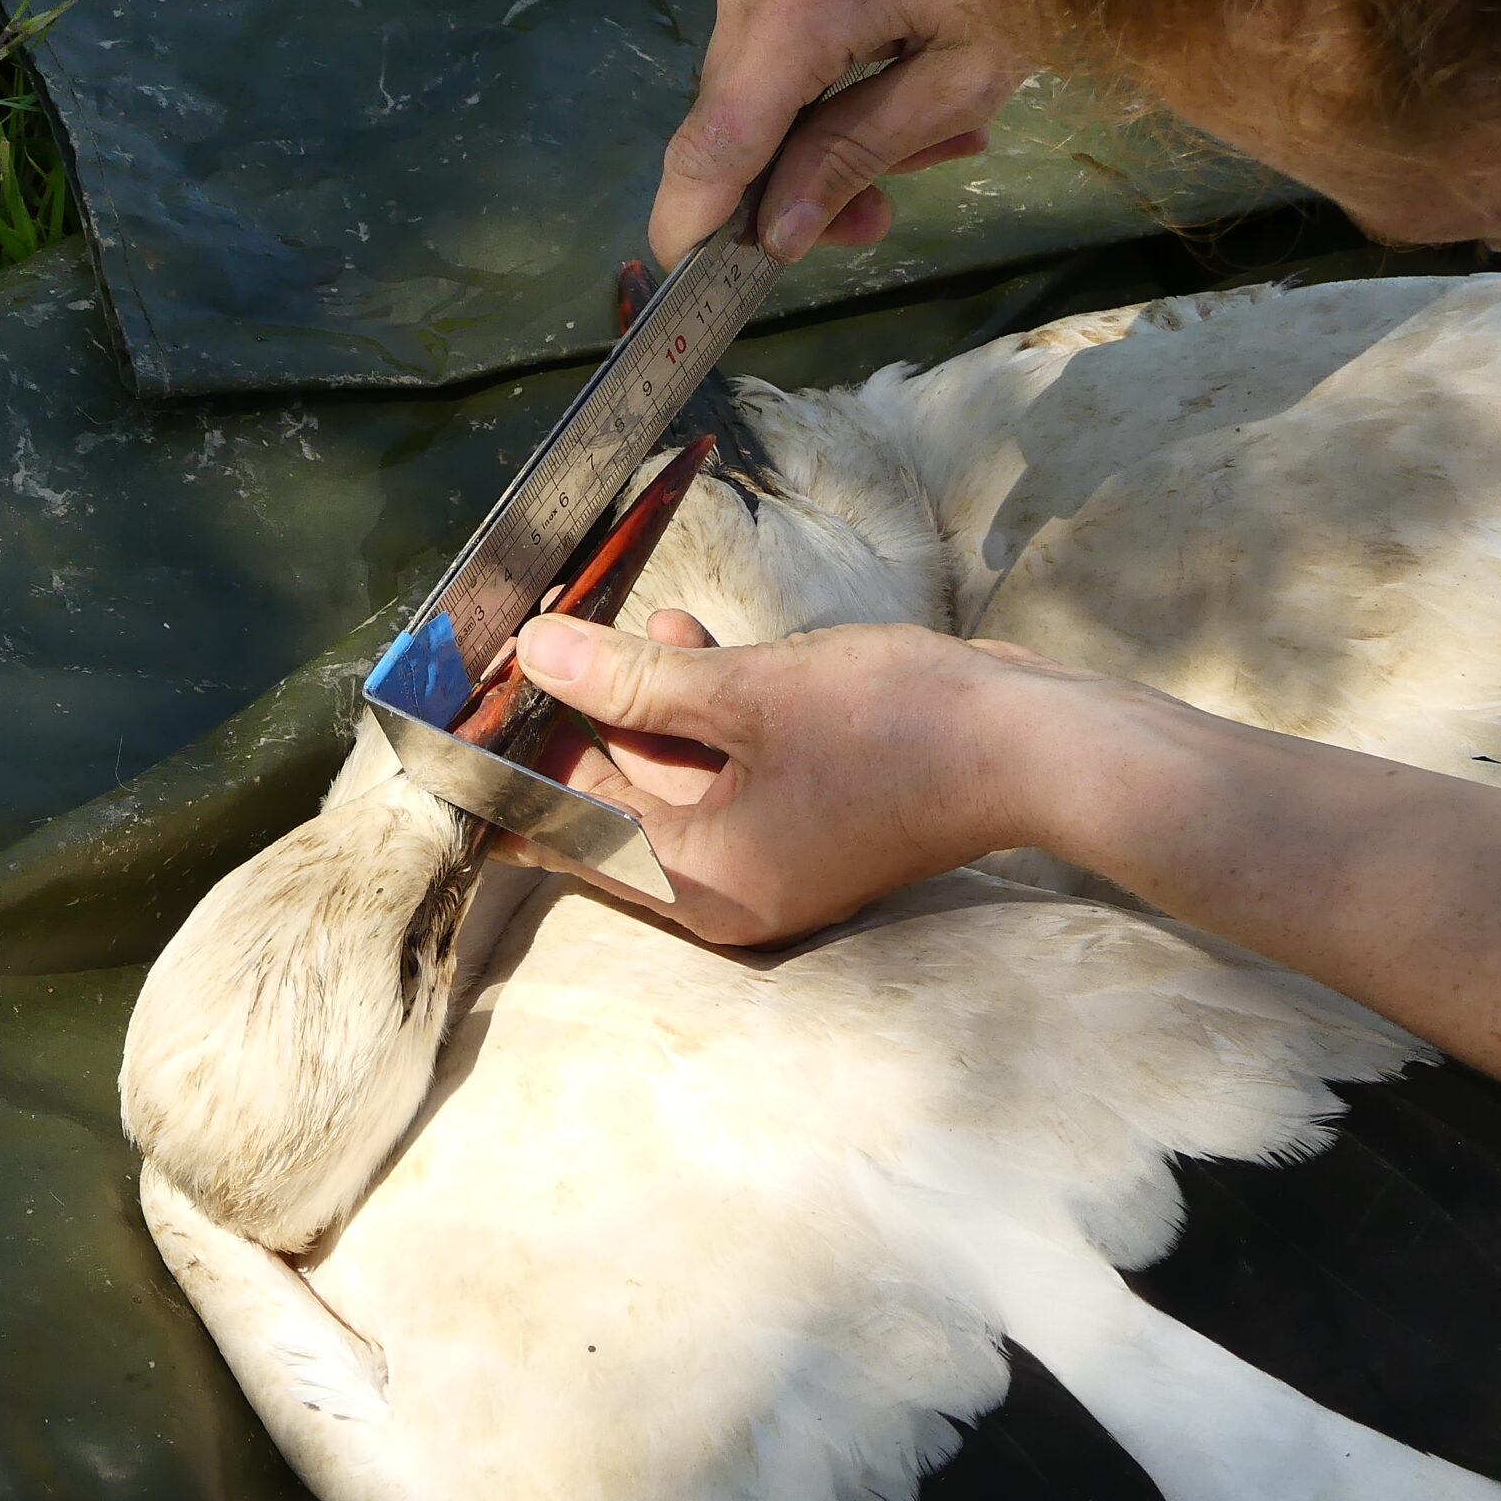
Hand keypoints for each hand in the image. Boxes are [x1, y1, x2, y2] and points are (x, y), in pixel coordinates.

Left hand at [511, 610, 1164, 944]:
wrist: (1037, 744)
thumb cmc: (898, 730)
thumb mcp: (745, 693)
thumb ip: (632, 680)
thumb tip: (536, 654)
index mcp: (700, 883)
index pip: (565, 829)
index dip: (509, 760)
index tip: (463, 702)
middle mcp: (727, 886)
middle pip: (612, 797)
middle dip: (574, 710)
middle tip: (530, 633)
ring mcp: (771, 852)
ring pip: (669, 769)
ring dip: (639, 691)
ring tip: (607, 614)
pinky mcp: (805, 811)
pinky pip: (724, 760)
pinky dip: (698, 701)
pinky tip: (680, 630)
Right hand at [652, 0, 1032, 266]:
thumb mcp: (964, 80)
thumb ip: (858, 154)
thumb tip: (779, 233)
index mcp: (801, 4)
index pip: (716, 140)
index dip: (692, 221)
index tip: (692, 276)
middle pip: (730, 115)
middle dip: (787, 182)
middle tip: (875, 214)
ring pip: (748, 80)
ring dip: (813, 130)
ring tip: (916, 142)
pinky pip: (769, 34)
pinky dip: (819, 77)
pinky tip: (888, 82)